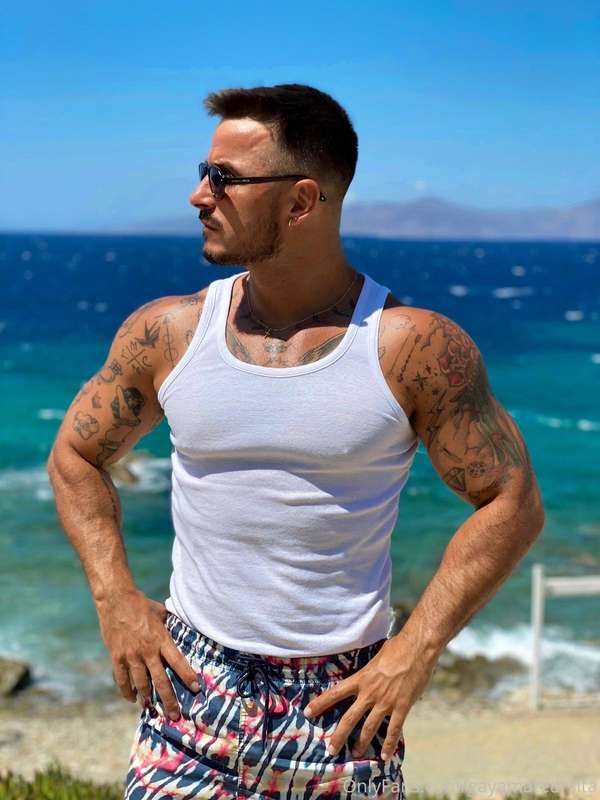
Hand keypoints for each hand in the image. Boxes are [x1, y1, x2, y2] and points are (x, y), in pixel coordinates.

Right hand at [97, 589, 199, 721]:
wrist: (116, 600)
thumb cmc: (141, 604)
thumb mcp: (161, 613)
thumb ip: (169, 625)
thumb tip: (179, 627)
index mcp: (161, 640)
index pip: (178, 662)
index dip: (187, 676)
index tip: (195, 689)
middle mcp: (147, 651)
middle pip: (161, 680)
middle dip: (169, 700)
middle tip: (175, 715)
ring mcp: (131, 656)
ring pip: (141, 684)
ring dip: (147, 698)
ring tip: (151, 708)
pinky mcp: (117, 657)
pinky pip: (122, 679)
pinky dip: (126, 691)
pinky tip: (131, 698)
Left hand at [303, 634, 436, 760]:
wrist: (417, 648)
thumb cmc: (397, 648)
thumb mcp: (376, 656)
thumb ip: (369, 669)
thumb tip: (366, 671)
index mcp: (361, 679)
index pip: (335, 693)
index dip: (320, 704)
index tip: (308, 713)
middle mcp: (370, 693)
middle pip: (349, 718)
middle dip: (339, 736)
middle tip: (331, 750)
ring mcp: (386, 702)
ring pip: (369, 728)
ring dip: (362, 743)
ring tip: (356, 754)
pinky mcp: (401, 707)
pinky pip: (394, 730)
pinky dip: (389, 745)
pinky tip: (385, 756)